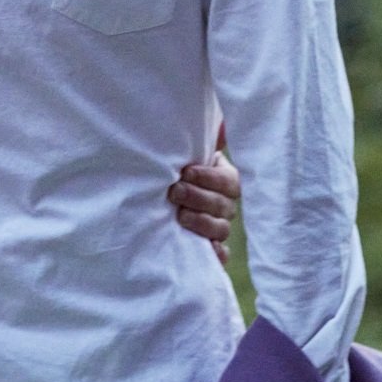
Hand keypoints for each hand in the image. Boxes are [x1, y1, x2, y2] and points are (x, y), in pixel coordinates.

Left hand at [169, 129, 239, 264]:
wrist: (153, 196)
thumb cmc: (172, 171)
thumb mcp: (184, 155)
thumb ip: (200, 142)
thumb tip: (221, 126)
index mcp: (223, 180)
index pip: (229, 181)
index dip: (209, 177)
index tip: (186, 172)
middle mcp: (224, 205)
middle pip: (223, 205)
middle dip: (198, 197)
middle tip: (174, 192)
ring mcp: (219, 228)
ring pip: (221, 228)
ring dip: (202, 222)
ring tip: (179, 216)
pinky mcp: (209, 250)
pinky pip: (221, 255)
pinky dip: (215, 253)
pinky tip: (205, 250)